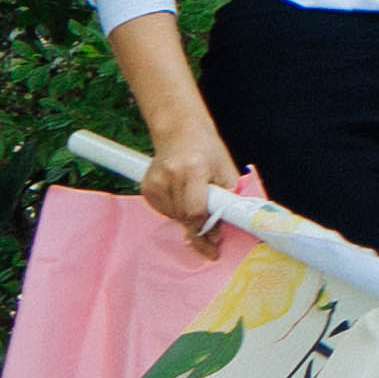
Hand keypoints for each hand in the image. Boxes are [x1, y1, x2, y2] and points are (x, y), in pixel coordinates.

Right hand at [139, 110, 243, 248]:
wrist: (181, 132)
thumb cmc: (208, 151)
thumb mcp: (226, 170)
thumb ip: (229, 197)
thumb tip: (232, 225)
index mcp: (193, 168)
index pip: (195, 211)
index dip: (206, 229)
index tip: (214, 245)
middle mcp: (170, 175)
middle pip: (184, 217)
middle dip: (200, 227)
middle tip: (212, 235)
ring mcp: (154, 182)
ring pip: (174, 217)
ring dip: (188, 218)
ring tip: (196, 200)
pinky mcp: (146, 188)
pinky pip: (164, 211)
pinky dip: (176, 211)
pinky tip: (182, 196)